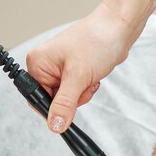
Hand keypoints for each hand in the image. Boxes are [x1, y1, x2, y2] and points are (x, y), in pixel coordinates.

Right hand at [26, 2, 135, 132]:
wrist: (118, 30)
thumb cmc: (96, 43)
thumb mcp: (78, 77)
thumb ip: (64, 104)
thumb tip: (55, 125)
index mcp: (37, 64)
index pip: (37, 100)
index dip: (55, 109)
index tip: (69, 111)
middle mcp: (45, 66)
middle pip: (55, 101)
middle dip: (74, 98)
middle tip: (84, 83)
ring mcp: (60, 68)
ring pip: (69, 98)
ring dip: (83, 92)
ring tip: (90, 76)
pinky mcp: (74, 71)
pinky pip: (78, 90)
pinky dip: (88, 87)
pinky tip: (94, 75)